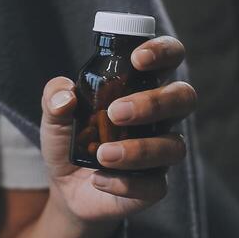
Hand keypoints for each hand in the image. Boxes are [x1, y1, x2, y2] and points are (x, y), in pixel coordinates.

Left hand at [37, 36, 195, 227]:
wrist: (65, 185)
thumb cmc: (70, 138)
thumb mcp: (54, 114)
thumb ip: (54, 96)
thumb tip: (65, 96)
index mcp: (141, 87)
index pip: (170, 58)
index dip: (163, 51)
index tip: (137, 59)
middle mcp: (160, 117)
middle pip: (184, 98)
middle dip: (154, 102)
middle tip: (116, 112)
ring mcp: (161, 152)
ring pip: (174, 146)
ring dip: (138, 150)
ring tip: (102, 155)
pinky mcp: (154, 185)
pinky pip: (155, 185)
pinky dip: (126, 183)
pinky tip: (100, 179)